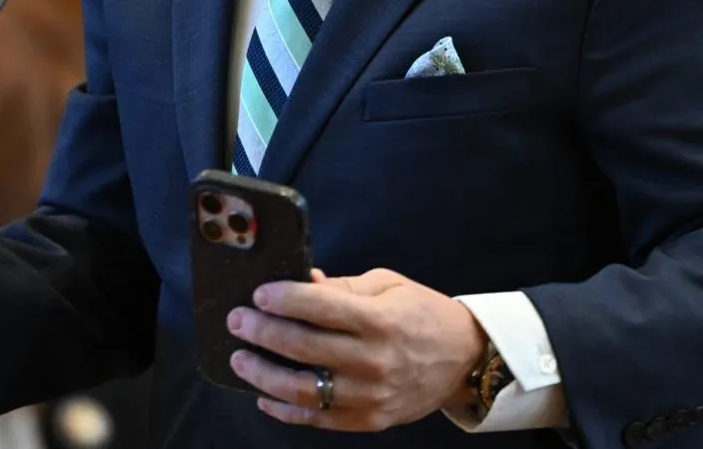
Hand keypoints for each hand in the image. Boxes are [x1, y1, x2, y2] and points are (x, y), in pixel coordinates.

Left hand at [227, 267, 485, 431]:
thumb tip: (300, 281)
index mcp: (380, 319)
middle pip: (302, 346)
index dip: (282, 298)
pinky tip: (264, 396)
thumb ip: (342, 286)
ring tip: (240, 359)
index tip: (258, 295)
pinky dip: (285, 410)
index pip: (319, 306)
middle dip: (261, 331)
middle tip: (237, 321)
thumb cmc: (423, 314)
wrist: (465, 358)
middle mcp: (374, 359)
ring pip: (302, 389)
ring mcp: (371, 394)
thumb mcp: (388, 285)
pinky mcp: (370, 420)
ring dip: (262, 374)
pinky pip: (318, 419)